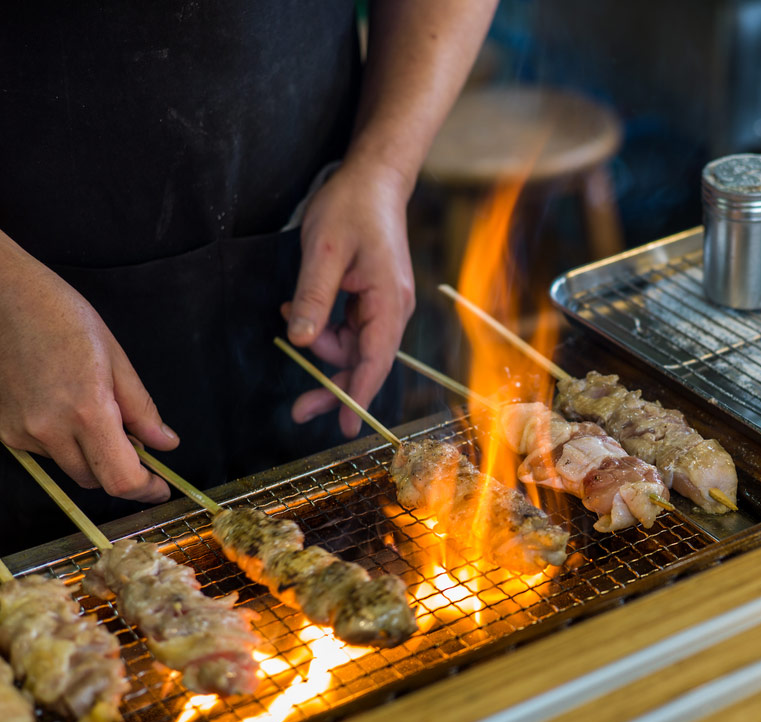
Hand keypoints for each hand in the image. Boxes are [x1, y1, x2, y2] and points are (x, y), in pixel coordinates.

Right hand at [0, 238, 177, 501]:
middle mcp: (49, 430)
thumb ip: (142, 409)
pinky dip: (63, 442)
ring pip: (70, 467)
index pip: (121, 479)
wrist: (2, 299)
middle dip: (122, 471)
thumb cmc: (62, 317)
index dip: (146, 490)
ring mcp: (21, 433)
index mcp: (87, 411)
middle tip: (136, 444)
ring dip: (92, 456)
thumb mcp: (117, 358)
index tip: (160, 487)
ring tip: (95, 412)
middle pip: (96, 480)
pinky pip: (45, 453)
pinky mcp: (3, 430)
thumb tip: (165, 444)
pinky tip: (63, 406)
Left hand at [284, 155, 415, 436]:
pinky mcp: (373, 298)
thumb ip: (315, 298)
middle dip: (333, 384)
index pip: (375, 359)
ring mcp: (385, 304)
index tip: (347, 427)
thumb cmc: (351, 208)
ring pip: (354, 346)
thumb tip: (304, 343)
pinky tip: (301, 309)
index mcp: (389, 300)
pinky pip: (350, 328)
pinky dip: (325, 327)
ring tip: (291, 314)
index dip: (359, 395)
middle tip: (298, 410)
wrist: (372, 178)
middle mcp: (393, 308)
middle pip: (366, 362)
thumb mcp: (324, 251)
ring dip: (322, 345)